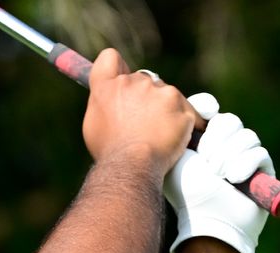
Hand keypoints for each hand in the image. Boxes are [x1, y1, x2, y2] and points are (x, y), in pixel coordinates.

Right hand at [82, 49, 197, 175]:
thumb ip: (104, 102)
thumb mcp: (94, 124)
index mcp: (108, 87)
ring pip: (166, 94)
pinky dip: (183, 123)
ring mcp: (162, 92)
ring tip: (157, 136)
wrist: (131, 167)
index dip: (117, 67)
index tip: (121, 77)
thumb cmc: (110, 151)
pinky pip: (186, 111)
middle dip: (143, 97)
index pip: (110, 58)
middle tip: (141, 123)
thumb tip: (112, 97)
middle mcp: (134, 82)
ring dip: (164, 109)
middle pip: (142, 80)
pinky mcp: (182, 107)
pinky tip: (175, 138)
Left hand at [163, 93, 273, 252]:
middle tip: (206, 160)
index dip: (207, 108)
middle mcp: (223, 145)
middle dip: (217, 140)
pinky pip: (259, 152)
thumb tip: (178, 105)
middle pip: (229, 121)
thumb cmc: (187, 192)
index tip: (205, 113)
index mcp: (200, 139)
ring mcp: (245, 156)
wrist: (209, 220)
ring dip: (229, 155)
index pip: (209, 108)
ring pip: (246, 135)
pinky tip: (233, 179)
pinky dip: (244, 165)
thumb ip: (174, 131)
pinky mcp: (263, 168)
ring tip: (218, 175)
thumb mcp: (175, 157)